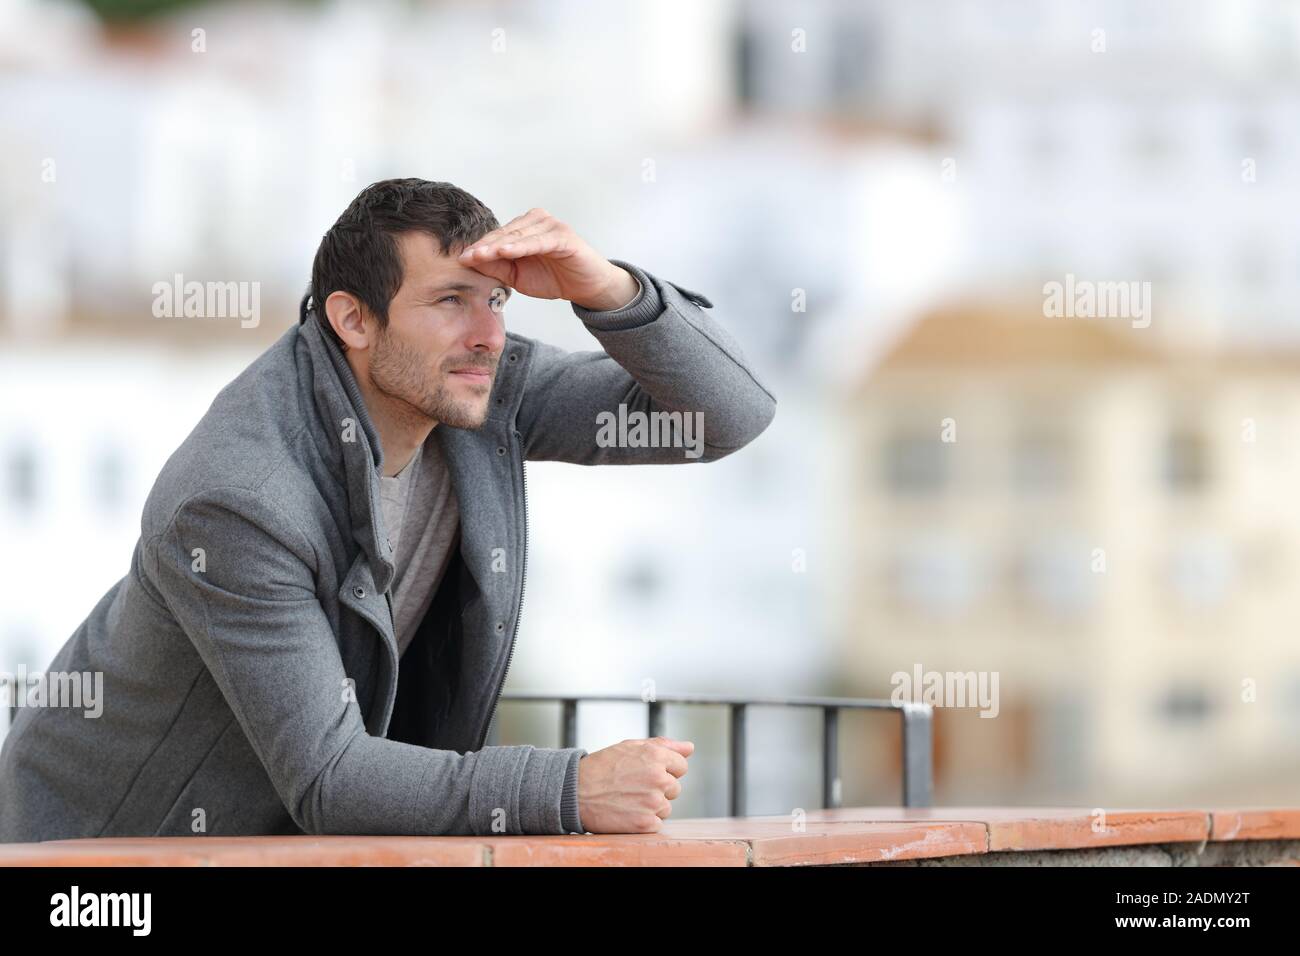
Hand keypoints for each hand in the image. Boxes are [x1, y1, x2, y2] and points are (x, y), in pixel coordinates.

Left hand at [457, 207, 638, 309]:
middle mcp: (537, 221)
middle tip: (466, 257)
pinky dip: (521, 246)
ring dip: (498, 246)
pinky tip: (506, 252)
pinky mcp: (563, 237)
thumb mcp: (518, 277)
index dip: (479, 248)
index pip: (497, 236)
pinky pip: (538, 241)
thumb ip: (497, 267)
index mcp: (524, 228)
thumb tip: (470, 262)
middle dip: (484, 247)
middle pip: (504, 233)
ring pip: (518, 235)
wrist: (587, 287)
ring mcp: (551, 226)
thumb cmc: (555, 278)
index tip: (461, 259)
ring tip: (480, 254)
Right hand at [575, 736, 693, 832]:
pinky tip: (627, 812)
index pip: (681, 765)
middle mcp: (658, 777)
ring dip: (652, 806)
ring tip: (628, 799)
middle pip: (675, 788)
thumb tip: (690, 747)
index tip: (646, 772)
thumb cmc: (602, 767)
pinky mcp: (645, 823)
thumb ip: (663, 745)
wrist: (574, 791)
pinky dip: (644, 821)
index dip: (665, 769)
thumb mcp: (630, 746)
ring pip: (666, 807)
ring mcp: (652, 802)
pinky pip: (657, 824)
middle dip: (659, 788)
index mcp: (656, 756)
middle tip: (633, 786)